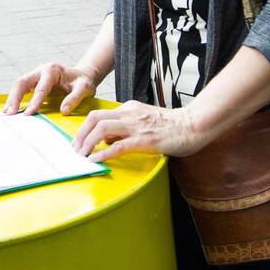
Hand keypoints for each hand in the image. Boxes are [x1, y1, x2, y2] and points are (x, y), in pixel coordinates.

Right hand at [4, 62, 96, 115]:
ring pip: (18, 85)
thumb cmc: (83, 82)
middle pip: (22, 82)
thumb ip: (75, 98)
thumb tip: (64, 110)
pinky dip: (14, 99)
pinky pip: (20, 89)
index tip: (28, 113)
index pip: (41, 87)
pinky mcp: (32, 82)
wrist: (81, 76)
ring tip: (7, 113)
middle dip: (15, 98)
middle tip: (10, 113)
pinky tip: (10, 109)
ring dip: (11, 98)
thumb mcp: (85, 88)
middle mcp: (40, 70)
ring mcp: (35, 75)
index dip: (34, 101)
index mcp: (52, 70)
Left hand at [72, 100, 206, 162]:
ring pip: (102, 129)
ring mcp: (137, 126)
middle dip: (80, 134)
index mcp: (129, 108)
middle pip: (95, 118)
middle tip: (75, 149)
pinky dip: (103, 154)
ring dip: (88, 143)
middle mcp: (130, 114)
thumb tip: (107, 141)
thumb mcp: (144, 120)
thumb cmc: (172, 126)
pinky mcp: (145, 140)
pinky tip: (96, 161)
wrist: (194, 125)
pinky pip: (118, 146)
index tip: (79, 141)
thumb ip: (126, 127)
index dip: (85, 128)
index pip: (100, 114)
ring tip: (82, 156)